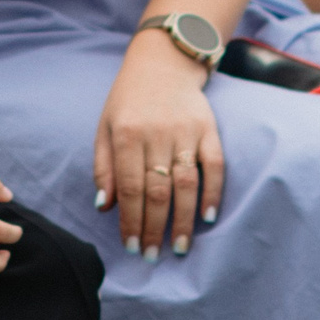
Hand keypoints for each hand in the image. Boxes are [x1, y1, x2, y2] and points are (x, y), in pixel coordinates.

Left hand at [92, 35, 223, 259]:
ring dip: (184, 220)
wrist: (163, 64)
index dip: (131, 220)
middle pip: (158, 191)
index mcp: (126, 135)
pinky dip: (213, 192)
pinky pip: (215, 166)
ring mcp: (186, 132)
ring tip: (180, 247)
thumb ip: (104, 167)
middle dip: (154, 228)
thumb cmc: (128, 101)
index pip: (130, 187)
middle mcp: (157, 134)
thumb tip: (104, 206)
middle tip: (151, 255)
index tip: (130, 245)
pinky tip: (207, 217)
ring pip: (186, 183)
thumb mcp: (105, 128)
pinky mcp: (210, 129)